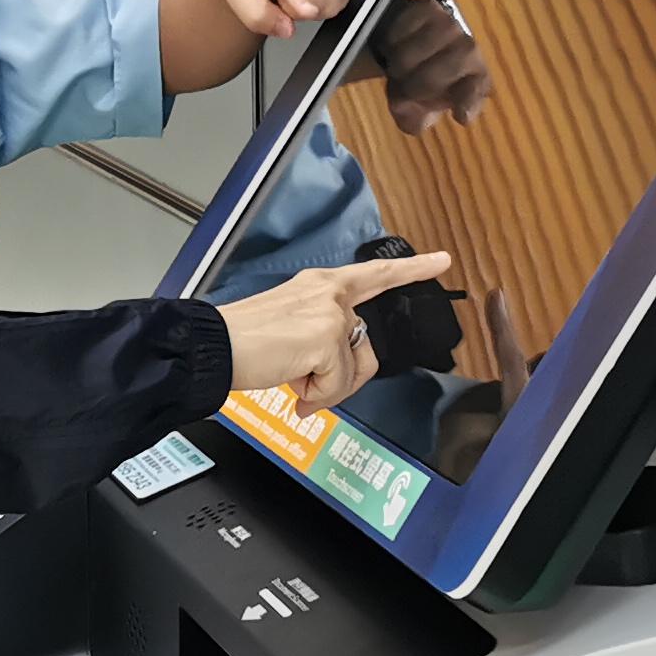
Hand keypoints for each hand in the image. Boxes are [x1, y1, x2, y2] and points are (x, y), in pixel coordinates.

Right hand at [215, 251, 454, 416]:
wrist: (214, 345)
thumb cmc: (242, 340)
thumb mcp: (290, 330)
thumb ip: (319, 342)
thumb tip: (326, 380)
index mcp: (319, 285)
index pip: (374, 274)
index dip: (411, 269)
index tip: (441, 260)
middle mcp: (329, 293)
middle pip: (366, 349)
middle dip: (346, 380)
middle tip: (310, 391)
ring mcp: (331, 314)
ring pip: (353, 370)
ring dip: (328, 389)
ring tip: (295, 384)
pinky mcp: (327, 337)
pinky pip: (338, 384)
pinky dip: (318, 395)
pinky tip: (294, 388)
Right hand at [369, 0, 490, 137]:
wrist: (407, 35)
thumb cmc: (419, 75)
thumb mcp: (418, 104)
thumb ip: (414, 118)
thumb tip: (413, 120)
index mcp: (475, 78)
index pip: (476, 90)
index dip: (468, 103)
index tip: (460, 116)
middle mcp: (468, 49)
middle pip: (430, 79)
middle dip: (408, 88)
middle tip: (400, 86)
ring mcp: (449, 25)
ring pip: (408, 56)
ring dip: (396, 65)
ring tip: (396, 65)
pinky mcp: (428, 7)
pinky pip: (399, 31)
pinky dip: (390, 41)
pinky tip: (393, 43)